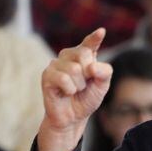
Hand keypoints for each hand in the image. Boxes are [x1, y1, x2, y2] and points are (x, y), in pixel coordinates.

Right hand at [37, 28, 113, 150]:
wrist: (72, 118)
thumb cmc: (86, 99)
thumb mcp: (102, 86)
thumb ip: (104, 73)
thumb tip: (92, 67)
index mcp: (84, 56)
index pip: (90, 44)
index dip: (94, 38)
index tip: (101, 32)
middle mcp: (69, 55)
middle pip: (84, 55)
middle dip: (88, 74)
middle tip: (83, 85)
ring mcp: (56, 64)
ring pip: (74, 69)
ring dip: (79, 85)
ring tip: (74, 90)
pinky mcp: (47, 75)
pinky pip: (63, 79)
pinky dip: (69, 89)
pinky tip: (65, 93)